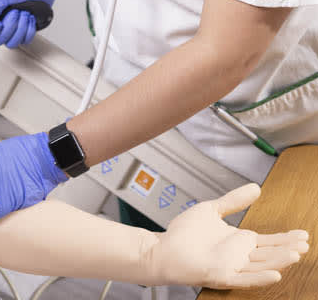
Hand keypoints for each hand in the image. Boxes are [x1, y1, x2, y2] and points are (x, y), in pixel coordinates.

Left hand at [143, 183, 308, 288]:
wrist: (164, 247)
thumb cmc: (185, 233)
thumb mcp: (213, 209)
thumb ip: (234, 200)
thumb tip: (255, 188)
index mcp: (239, 240)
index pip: (269, 240)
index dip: (285, 238)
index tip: (302, 233)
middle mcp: (239, 255)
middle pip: (270, 253)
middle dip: (288, 247)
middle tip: (305, 242)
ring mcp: (232, 266)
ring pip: (262, 265)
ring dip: (279, 261)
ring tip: (296, 253)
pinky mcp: (222, 275)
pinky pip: (245, 279)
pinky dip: (261, 277)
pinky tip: (275, 273)